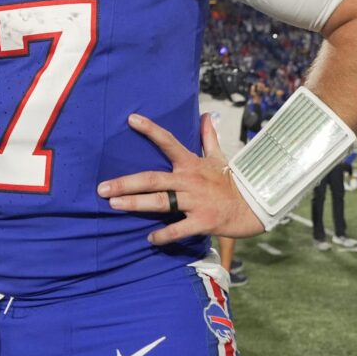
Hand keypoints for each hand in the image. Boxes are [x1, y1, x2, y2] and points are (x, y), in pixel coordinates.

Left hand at [96, 112, 264, 244]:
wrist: (254, 205)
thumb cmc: (232, 181)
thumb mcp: (219, 157)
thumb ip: (208, 137)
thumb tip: (206, 116)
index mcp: (191, 163)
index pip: (168, 141)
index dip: (150, 129)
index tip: (131, 119)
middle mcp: (189, 180)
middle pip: (152, 179)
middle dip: (125, 183)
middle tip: (102, 188)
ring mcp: (195, 201)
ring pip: (159, 202)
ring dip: (135, 203)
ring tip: (113, 205)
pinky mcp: (202, 221)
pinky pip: (178, 229)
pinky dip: (163, 235)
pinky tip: (149, 239)